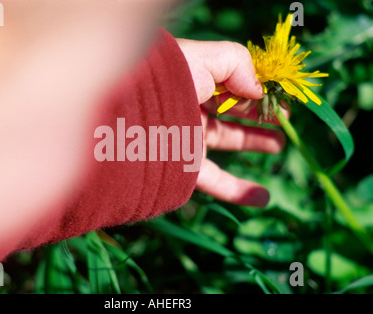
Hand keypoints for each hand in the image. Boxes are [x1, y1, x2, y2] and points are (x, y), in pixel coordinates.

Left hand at [177, 39, 285, 206]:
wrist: (129, 114)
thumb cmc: (170, 78)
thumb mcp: (208, 58)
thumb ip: (239, 65)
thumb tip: (258, 90)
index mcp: (195, 80)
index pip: (230, 84)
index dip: (257, 89)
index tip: (281, 97)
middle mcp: (191, 107)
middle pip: (231, 111)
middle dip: (259, 113)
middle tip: (284, 118)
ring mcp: (187, 137)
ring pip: (226, 141)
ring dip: (254, 143)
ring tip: (280, 144)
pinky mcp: (184, 166)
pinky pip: (215, 181)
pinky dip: (238, 191)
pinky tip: (263, 197)